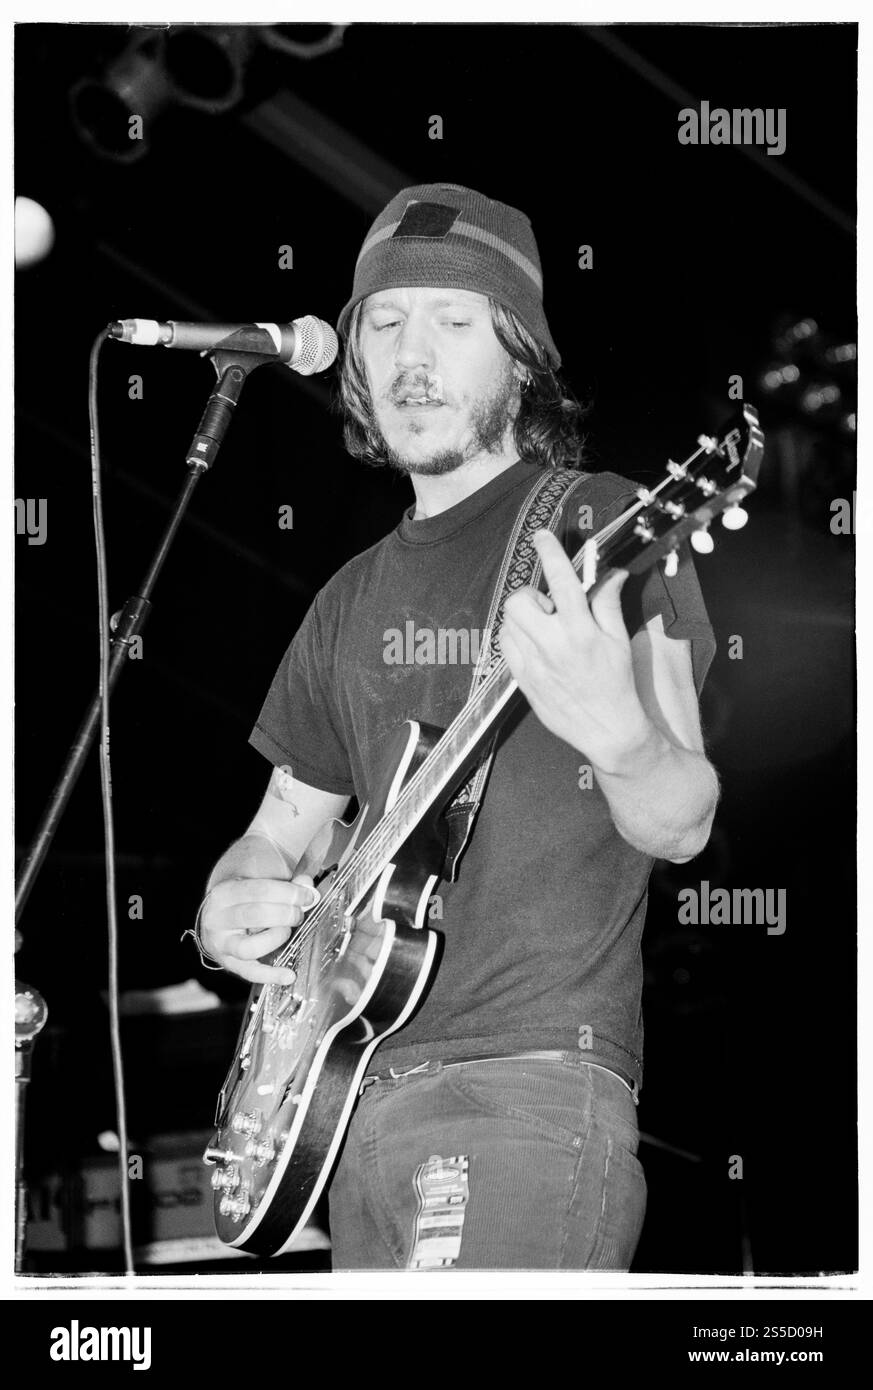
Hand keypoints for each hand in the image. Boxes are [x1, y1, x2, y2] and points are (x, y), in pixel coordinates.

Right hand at [199, 875, 319, 984]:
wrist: (215, 921)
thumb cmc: (241, 901)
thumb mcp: (256, 885)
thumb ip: (283, 884)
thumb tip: (306, 884)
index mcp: (225, 892)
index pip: (259, 889)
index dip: (288, 892)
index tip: (307, 895)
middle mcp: (217, 918)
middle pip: (255, 914)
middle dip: (286, 913)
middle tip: (299, 913)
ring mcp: (221, 944)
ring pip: (249, 946)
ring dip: (277, 937)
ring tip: (287, 931)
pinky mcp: (228, 964)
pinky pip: (250, 973)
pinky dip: (271, 976)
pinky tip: (289, 975)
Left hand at [498, 530, 649, 771]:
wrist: (606, 729)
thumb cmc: (616, 685)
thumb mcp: (618, 640)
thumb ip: (607, 603)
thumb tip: (610, 572)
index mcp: (581, 631)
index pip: (561, 580)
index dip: (550, 552)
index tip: (543, 537)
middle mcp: (553, 645)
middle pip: (521, 600)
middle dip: (533, 596)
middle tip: (551, 608)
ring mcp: (533, 663)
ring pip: (508, 621)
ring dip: (523, 617)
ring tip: (545, 629)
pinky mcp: (521, 678)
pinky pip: (505, 644)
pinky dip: (516, 637)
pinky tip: (535, 646)